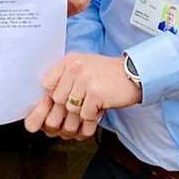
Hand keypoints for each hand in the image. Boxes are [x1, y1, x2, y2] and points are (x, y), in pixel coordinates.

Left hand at [23, 53, 138, 141]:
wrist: (134, 74)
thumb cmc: (108, 75)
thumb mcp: (84, 69)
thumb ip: (65, 81)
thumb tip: (44, 108)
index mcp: (69, 61)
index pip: (46, 84)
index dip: (51, 98)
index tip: (58, 105)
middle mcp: (75, 67)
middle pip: (57, 100)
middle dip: (66, 111)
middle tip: (78, 113)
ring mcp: (85, 79)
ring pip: (71, 110)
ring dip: (81, 115)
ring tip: (91, 111)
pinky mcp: (95, 93)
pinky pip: (85, 115)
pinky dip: (93, 118)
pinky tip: (100, 110)